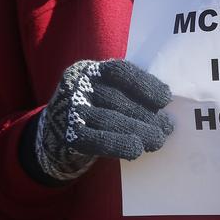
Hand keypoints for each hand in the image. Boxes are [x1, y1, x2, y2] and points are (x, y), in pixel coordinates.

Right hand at [34, 59, 173, 181]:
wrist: (52, 137)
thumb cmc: (91, 111)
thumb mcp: (103, 94)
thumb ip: (127, 94)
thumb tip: (164, 109)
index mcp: (88, 70)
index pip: (120, 71)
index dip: (145, 84)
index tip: (166, 99)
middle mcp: (76, 85)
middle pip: (117, 98)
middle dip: (146, 114)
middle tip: (168, 127)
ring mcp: (69, 110)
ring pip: (110, 119)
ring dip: (139, 130)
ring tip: (158, 140)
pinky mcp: (67, 135)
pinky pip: (98, 140)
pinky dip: (119, 144)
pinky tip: (136, 149)